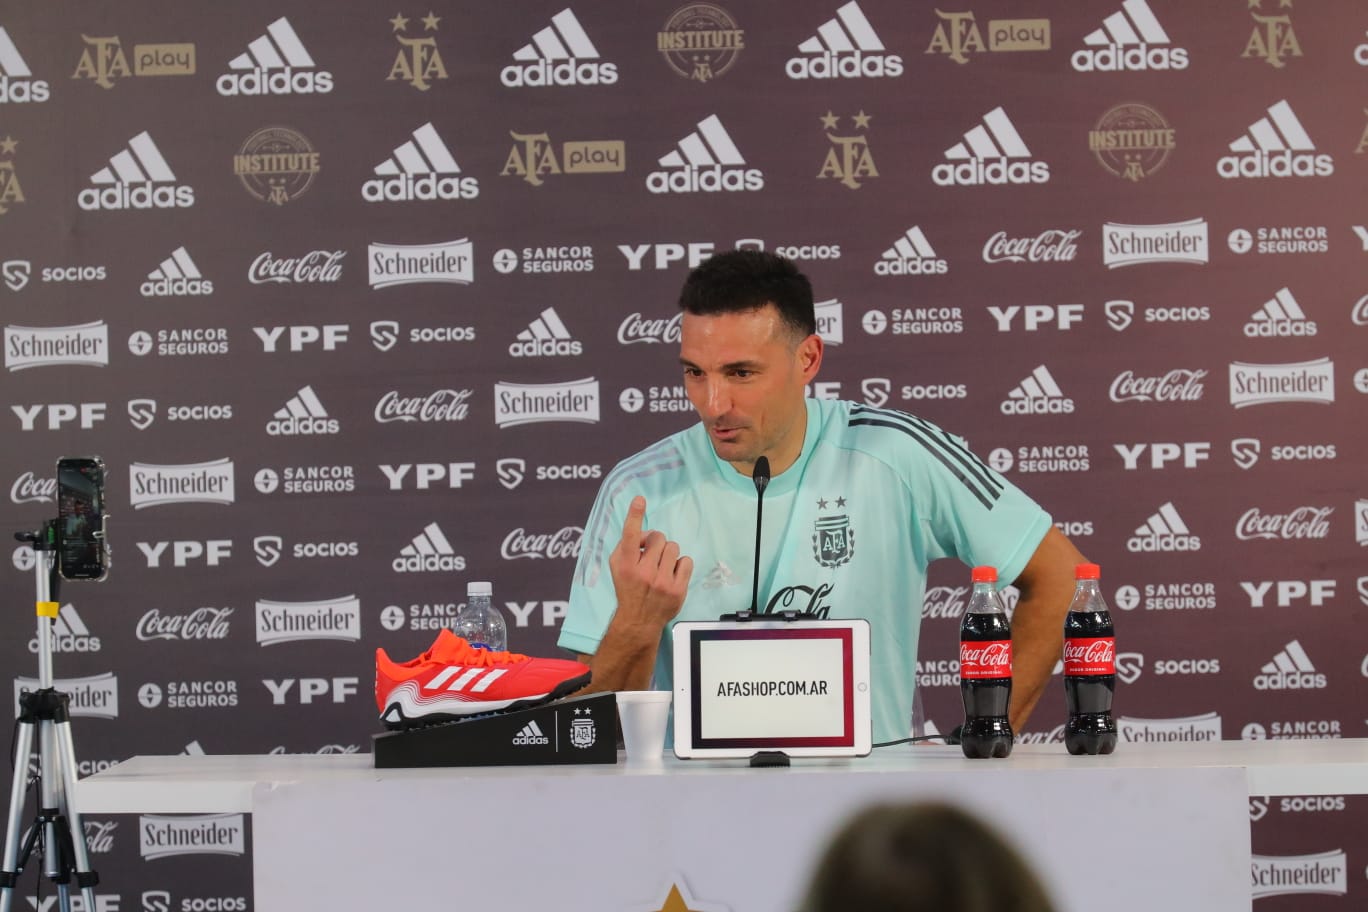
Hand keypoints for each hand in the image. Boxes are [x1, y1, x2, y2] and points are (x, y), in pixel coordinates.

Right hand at [608, 495, 692, 629]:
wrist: (639, 619)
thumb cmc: (628, 588)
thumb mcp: (617, 566)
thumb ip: (627, 546)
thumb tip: (646, 533)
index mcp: (626, 565)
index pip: (630, 536)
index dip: (634, 515)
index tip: (639, 500)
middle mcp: (643, 572)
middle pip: (658, 538)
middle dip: (656, 543)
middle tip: (651, 555)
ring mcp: (662, 582)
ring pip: (673, 547)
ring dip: (668, 553)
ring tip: (661, 566)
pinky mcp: (678, 589)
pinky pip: (686, 561)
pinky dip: (680, 565)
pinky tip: (672, 573)